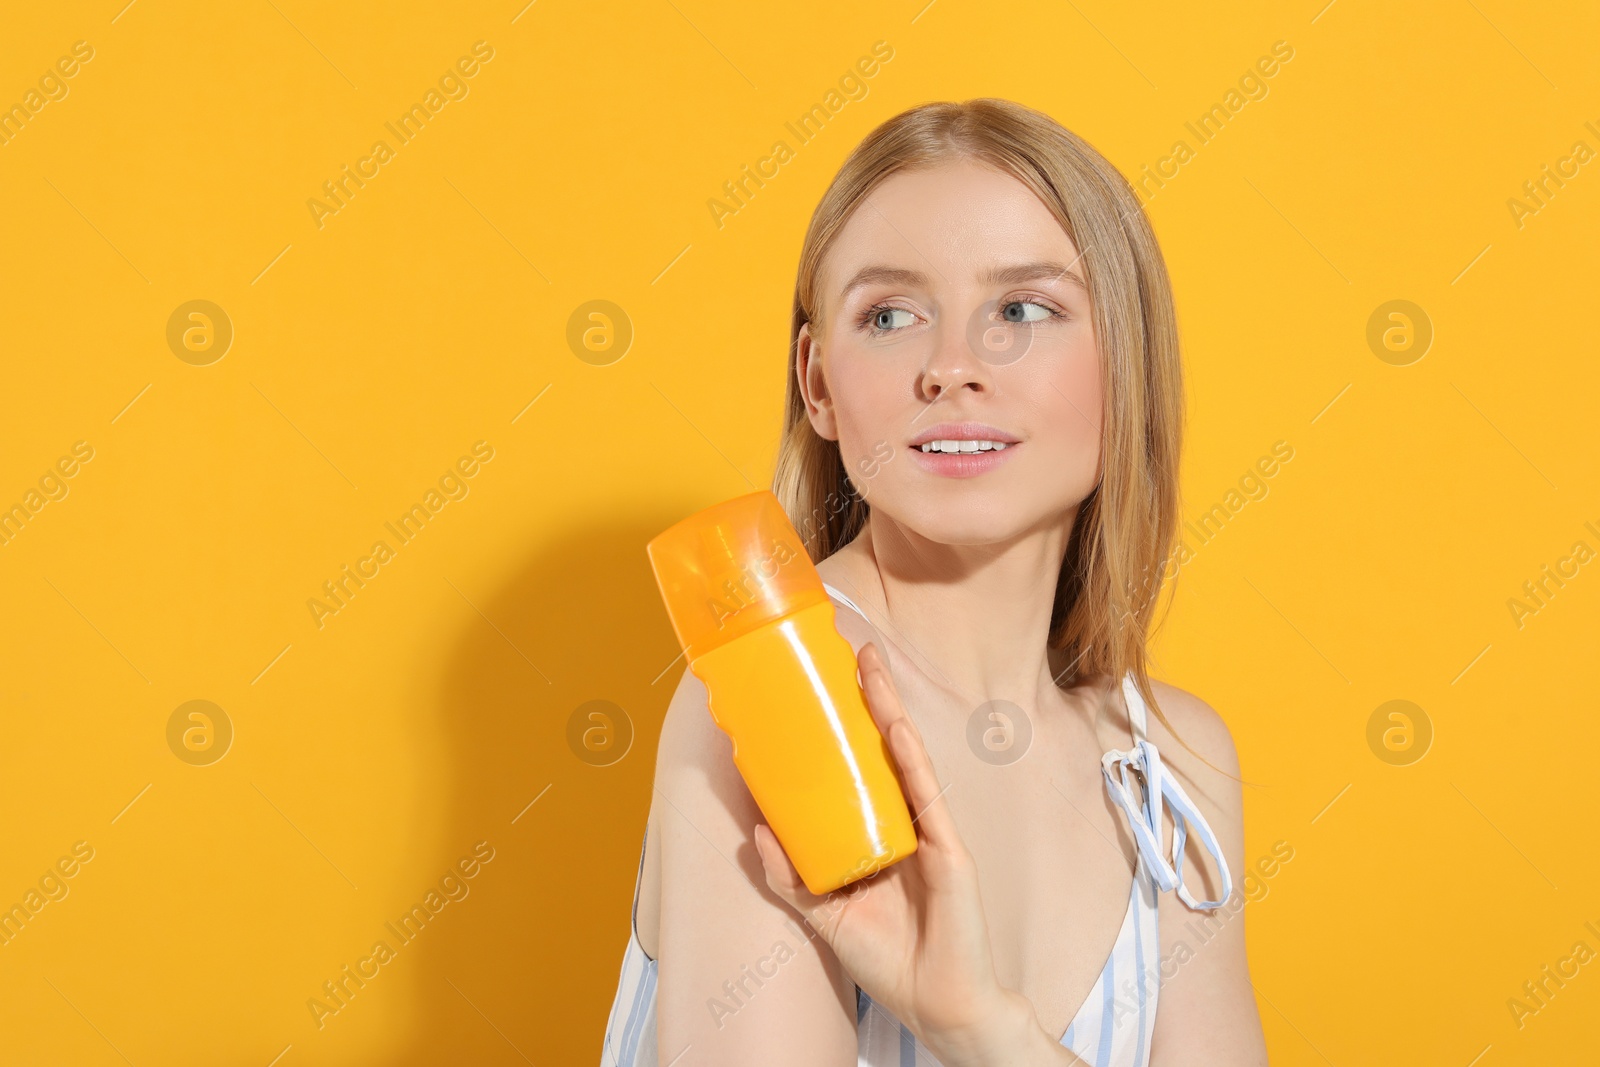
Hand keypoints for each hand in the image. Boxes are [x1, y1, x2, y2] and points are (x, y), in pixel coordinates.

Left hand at [752, 642, 1047, 1064]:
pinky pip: (926, 796)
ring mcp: (930, 833)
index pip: (859, 773)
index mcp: (880, 837)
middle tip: (849, 656)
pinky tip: (896, 727)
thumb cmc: (891, 963)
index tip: (818, 694)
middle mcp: (906, 825)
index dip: (843, 734)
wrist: (939, 1005)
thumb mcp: (826, 917)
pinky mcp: (948, 850)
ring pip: (906, 759)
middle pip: (884, 752)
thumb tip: (756, 832)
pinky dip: (910, 759)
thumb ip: (793, 878)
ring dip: (889, 711)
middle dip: (869, 702)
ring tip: (869, 668)